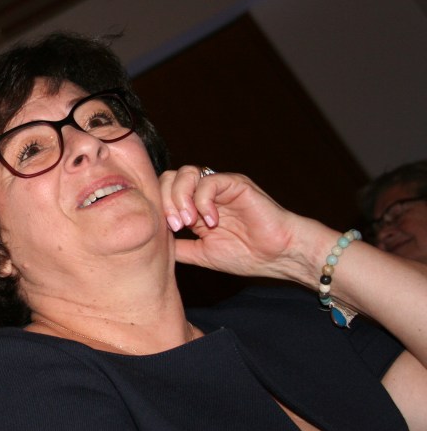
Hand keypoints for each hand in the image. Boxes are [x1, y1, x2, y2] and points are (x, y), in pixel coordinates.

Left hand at [159, 166, 318, 282]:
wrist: (279, 256)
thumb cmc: (246, 255)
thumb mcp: (201, 253)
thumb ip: (178, 247)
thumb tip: (152, 246)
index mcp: (193, 206)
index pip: (162, 192)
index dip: (158, 207)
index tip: (167, 231)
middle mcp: (203, 192)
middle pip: (168, 178)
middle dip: (165, 201)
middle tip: (177, 226)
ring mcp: (219, 186)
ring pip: (185, 173)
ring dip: (180, 198)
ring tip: (189, 222)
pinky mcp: (235, 183)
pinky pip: (209, 181)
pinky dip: (203, 200)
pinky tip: (212, 221)